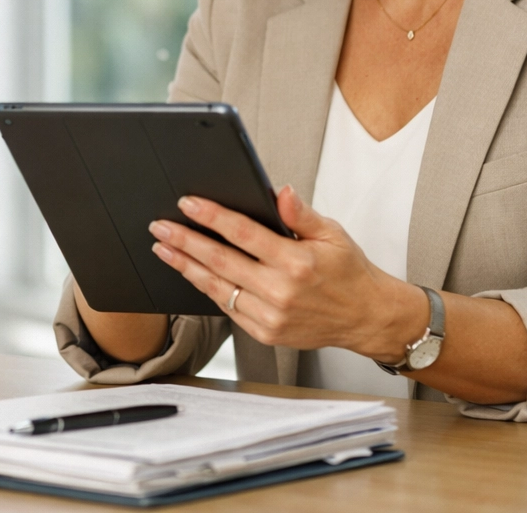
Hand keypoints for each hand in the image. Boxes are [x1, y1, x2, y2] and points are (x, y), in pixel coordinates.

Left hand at [148, 186, 426, 360]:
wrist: (366, 317)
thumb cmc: (349, 272)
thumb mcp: (333, 234)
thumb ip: (301, 214)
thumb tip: (280, 192)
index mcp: (297, 262)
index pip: (243, 233)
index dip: (212, 216)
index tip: (187, 203)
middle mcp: (281, 292)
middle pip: (220, 261)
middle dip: (185, 241)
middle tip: (160, 227)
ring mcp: (271, 316)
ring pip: (217, 287)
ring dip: (186, 266)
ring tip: (163, 249)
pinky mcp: (265, 333)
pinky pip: (227, 308)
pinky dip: (207, 288)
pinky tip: (191, 272)